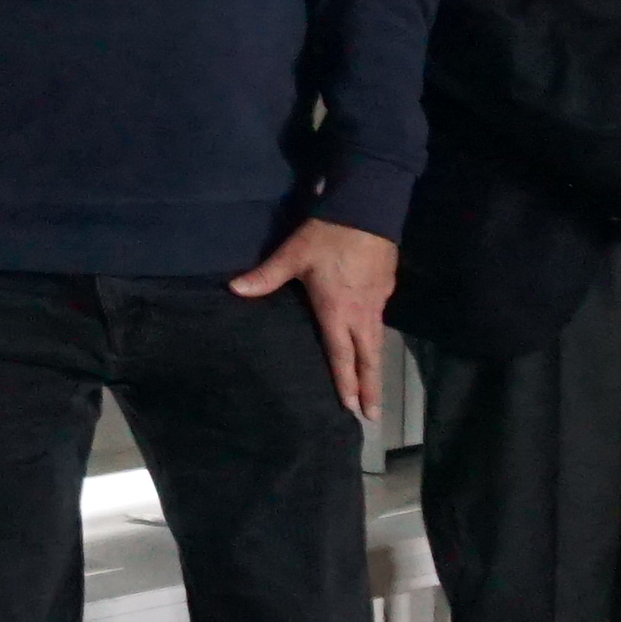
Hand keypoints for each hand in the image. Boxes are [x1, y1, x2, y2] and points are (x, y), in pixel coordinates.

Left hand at [233, 216, 397, 419]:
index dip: (345, 382)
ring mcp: (378, 300)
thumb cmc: (328, 234)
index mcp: (337, 310)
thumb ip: (265, 276)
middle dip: (369, 387)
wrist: (368, 207)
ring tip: (373, 387)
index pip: (341, 355)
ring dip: (375, 366)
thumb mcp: (292, 254)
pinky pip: (381, 320)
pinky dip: (377, 339)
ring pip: (378, 341)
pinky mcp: (387, 286)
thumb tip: (234, 290)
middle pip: (368, 357)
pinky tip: (372, 342)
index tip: (350, 407)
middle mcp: (362, 312)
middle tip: (371, 414)